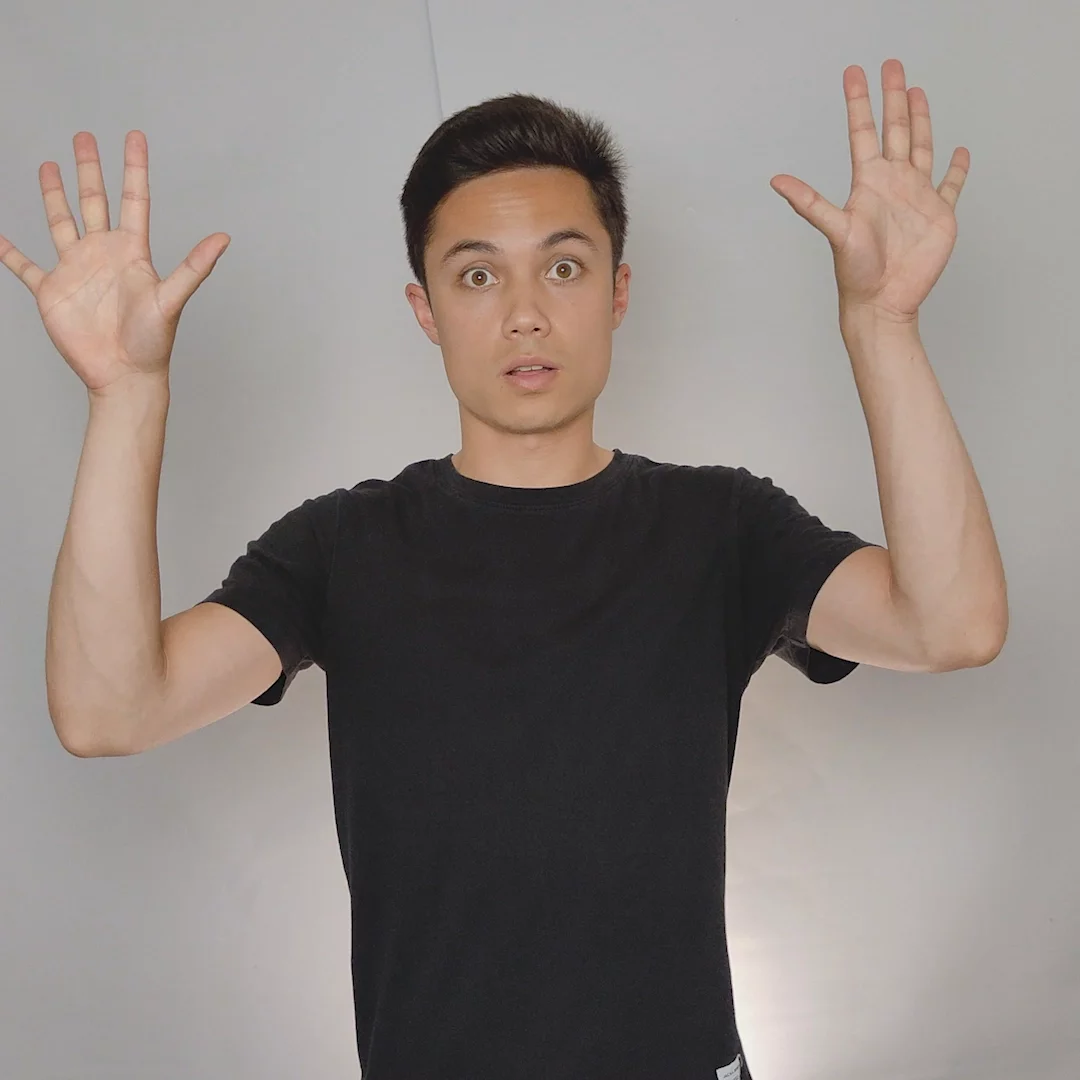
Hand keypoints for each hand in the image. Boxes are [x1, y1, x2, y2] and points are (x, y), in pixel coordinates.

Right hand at [0, 130, 229, 392]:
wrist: (124, 375)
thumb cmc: (152, 343)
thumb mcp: (173, 299)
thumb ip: (195, 266)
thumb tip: (225, 237)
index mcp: (132, 252)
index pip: (133, 200)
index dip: (133, 168)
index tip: (134, 136)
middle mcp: (104, 254)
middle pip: (95, 201)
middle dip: (89, 169)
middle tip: (83, 136)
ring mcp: (77, 270)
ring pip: (62, 222)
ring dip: (55, 195)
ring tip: (50, 165)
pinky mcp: (53, 291)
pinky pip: (25, 266)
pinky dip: (9, 252)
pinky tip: (0, 235)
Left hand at [769, 59, 968, 323]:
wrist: (883, 301)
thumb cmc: (856, 271)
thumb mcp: (834, 230)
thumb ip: (808, 202)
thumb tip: (776, 181)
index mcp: (868, 183)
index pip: (863, 132)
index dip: (859, 102)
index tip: (855, 72)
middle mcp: (892, 183)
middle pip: (895, 130)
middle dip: (893, 98)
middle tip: (892, 65)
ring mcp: (916, 196)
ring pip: (921, 147)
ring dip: (920, 121)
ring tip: (917, 92)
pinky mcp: (939, 214)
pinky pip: (950, 185)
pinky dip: (956, 168)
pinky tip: (959, 152)